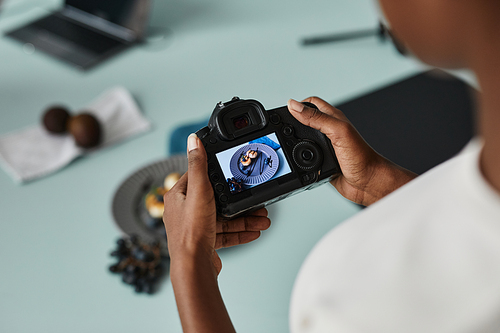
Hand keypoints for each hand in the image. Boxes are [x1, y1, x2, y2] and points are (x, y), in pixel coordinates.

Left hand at [163, 134, 270, 274]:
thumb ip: (199, 165)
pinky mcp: (205, 242)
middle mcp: (185, 211)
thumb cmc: (191, 231)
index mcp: (179, 196)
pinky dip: (240, 232)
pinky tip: (255, 231)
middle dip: (240, 202)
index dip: (218, 175)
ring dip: (245, 219)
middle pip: (217, 200)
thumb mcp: (199, 191)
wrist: (193, 267)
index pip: (199, 177)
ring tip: (263, 220)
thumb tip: (194, 140)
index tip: (235, 174)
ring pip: (224, 218)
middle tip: (258, 203)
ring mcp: (195, 227)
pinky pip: (225, 234)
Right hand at [288, 97, 415, 205]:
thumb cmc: (361, 157)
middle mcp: (329, 131)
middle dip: (293, 124)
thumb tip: (294, 106)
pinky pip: (306, 159)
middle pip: (304, 122)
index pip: (311, 104)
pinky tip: (298, 162)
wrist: (368, 183)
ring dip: (295, 144)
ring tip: (287, 144)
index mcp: (333, 119)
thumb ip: (316, 118)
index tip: (286, 112)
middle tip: (282, 128)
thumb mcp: (337, 132)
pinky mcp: (322, 162)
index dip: (298, 105)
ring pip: (303, 141)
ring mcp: (325, 147)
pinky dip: (300, 160)